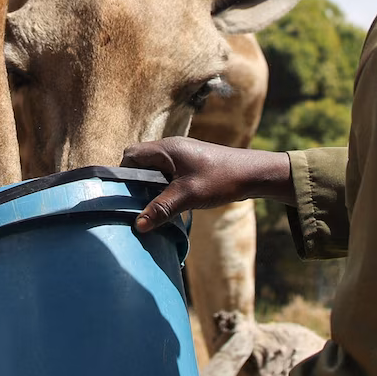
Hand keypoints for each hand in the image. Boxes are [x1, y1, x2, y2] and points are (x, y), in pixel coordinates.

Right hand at [121, 137, 293, 231]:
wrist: (254, 174)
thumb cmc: (221, 179)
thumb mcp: (188, 196)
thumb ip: (160, 209)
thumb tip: (137, 225)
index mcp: (166, 149)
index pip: (130, 155)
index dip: (122, 174)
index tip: (122, 197)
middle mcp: (170, 149)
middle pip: (140, 163)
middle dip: (134, 184)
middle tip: (135, 205)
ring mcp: (181, 157)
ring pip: (154, 171)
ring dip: (150, 188)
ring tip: (149, 209)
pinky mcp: (190, 167)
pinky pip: (167, 176)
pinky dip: (163, 189)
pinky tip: (167, 206)